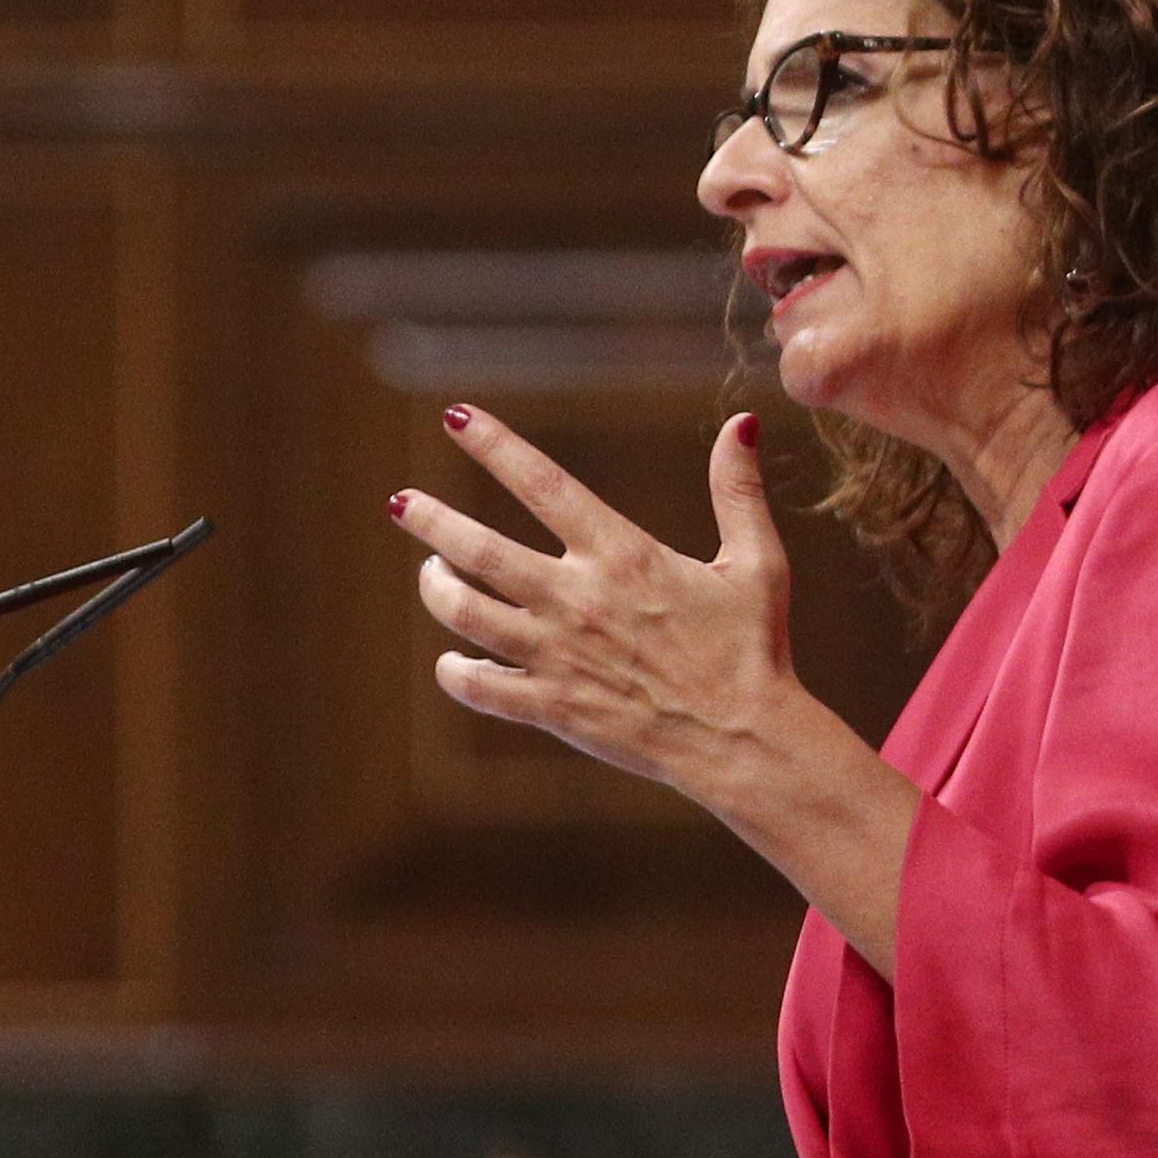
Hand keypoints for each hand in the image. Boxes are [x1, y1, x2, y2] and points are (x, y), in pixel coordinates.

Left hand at [394, 407, 806, 804]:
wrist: (744, 740)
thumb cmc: (753, 649)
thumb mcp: (756, 562)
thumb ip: (738, 492)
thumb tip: (744, 424)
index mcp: (622, 555)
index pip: (542, 484)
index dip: (495, 445)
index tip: (456, 416)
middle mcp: (577, 599)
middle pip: (480, 550)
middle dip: (432, 521)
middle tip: (400, 503)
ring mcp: (558, 655)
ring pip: (467, 615)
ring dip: (437, 588)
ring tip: (431, 571)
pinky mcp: (553, 707)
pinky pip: (481, 688)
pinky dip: (456, 673)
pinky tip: (453, 661)